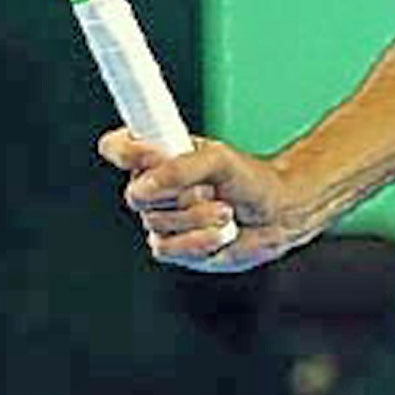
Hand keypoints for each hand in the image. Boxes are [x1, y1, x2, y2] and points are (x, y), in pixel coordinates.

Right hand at [98, 128, 309, 272]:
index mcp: (160, 157)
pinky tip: (221, 233)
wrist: (277, 215)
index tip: (155, 154)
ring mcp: (161, 219)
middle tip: (210, 188)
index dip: (127, 150)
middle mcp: (154, 187)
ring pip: (156, 224)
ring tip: (225, 210)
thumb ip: (180, 168)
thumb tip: (142, 187)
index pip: (117, 146)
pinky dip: (200, 240)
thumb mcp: (219, 160)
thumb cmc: (249, 179)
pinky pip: (168, 248)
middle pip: (135, 194)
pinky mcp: (172, 247)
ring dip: (198, 217)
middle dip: (180, 193)